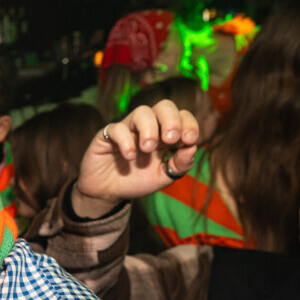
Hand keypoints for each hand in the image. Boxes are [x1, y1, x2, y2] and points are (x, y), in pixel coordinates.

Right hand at [73, 100, 199, 218]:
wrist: (107, 193)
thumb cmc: (136, 182)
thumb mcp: (163, 177)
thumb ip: (180, 164)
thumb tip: (192, 147)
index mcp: (165, 135)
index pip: (182, 116)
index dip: (189, 124)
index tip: (189, 140)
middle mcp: (148, 127)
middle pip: (164, 106)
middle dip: (172, 120)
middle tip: (170, 139)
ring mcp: (128, 129)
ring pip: (142, 111)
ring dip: (149, 128)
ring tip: (148, 149)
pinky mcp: (107, 135)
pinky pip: (117, 128)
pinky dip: (126, 141)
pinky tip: (129, 156)